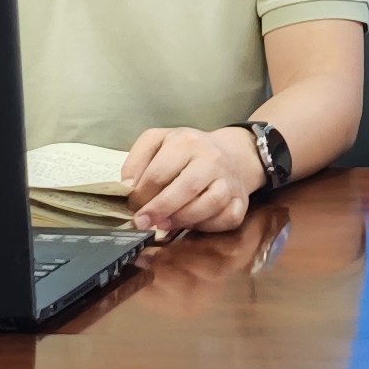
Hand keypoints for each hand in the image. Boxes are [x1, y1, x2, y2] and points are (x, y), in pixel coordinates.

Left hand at [118, 126, 258, 237]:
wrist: (228, 153)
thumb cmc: (185, 152)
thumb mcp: (157, 143)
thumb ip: (137, 161)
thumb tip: (127, 187)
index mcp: (186, 141)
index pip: (159, 173)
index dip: (141, 195)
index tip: (133, 208)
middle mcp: (212, 158)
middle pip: (186, 188)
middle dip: (160, 209)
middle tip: (143, 223)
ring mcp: (230, 180)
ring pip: (209, 204)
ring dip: (183, 219)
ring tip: (164, 225)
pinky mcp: (241, 200)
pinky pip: (227, 218)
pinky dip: (207, 226)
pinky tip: (192, 224)